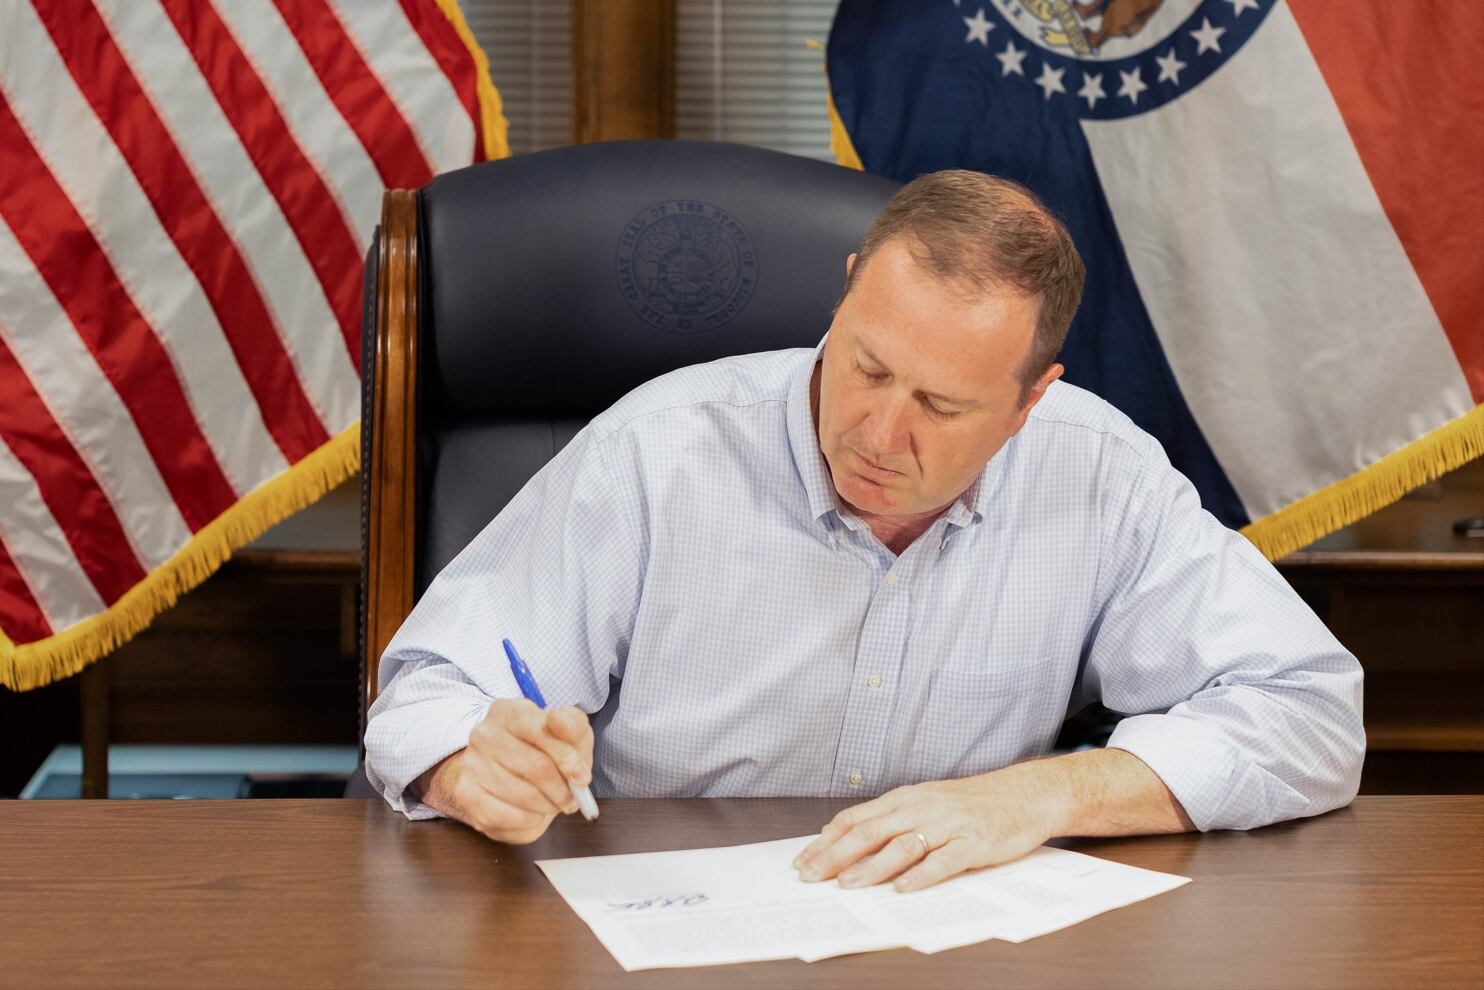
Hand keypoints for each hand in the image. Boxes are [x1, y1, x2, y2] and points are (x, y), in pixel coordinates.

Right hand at [413, 699, 593, 844]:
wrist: (501, 771)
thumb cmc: (541, 751)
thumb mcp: (566, 733)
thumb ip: (572, 725)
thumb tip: (562, 722)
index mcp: (509, 711)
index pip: (543, 731)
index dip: (569, 758)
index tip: (582, 776)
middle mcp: (484, 734)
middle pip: (537, 768)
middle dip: (562, 789)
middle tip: (570, 797)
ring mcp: (471, 765)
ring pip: (525, 797)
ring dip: (548, 806)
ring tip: (549, 802)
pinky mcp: (467, 796)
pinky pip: (509, 818)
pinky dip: (529, 821)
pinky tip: (531, 812)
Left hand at [792, 765, 1068, 891]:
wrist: (1024, 794)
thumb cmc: (971, 803)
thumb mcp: (924, 802)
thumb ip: (887, 818)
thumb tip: (838, 833)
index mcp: (906, 799)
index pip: (856, 819)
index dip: (826, 841)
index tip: (802, 860)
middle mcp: (922, 808)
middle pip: (870, 832)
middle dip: (836, 856)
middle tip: (811, 876)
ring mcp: (948, 825)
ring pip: (902, 846)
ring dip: (872, 867)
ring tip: (848, 884)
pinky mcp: (974, 842)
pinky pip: (944, 860)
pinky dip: (922, 875)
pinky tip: (904, 889)